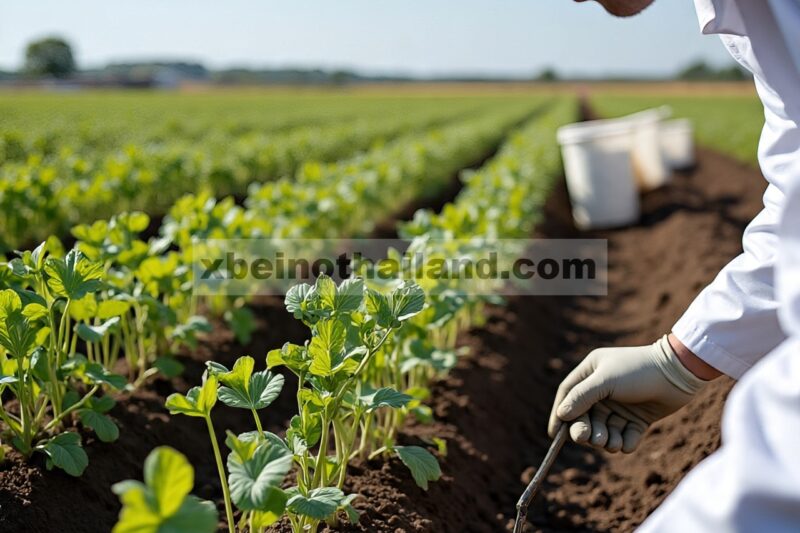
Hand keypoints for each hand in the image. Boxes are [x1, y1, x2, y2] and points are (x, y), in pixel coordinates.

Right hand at [548, 335, 706, 452]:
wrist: (678, 373)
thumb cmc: (638, 370)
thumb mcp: (605, 381)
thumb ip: (581, 397)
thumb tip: (561, 414)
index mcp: (591, 372)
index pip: (568, 395)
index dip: (559, 414)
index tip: (554, 434)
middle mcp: (602, 389)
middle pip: (585, 416)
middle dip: (586, 430)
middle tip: (590, 439)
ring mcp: (620, 405)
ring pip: (604, 429)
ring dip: (606, 439)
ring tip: (612, 441)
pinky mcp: (637, 418)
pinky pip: (624, 435)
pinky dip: (624, 441)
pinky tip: (628, 441)